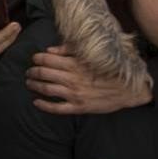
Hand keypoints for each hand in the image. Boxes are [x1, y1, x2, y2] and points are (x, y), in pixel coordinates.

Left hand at [26, 45, 151, 114]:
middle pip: (43, 73)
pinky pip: (56, 108)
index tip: (34, 59)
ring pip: (46, 89)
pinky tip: (36, 102)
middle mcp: (71, 78)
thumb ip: (68, 50)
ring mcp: (74, 94)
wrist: (128, 89)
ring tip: (29, 84)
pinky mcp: (78, 107)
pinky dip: (43, 105)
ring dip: (34, 86)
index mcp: (74, 64)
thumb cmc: (109, 69)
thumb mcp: (90, 55)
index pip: (47, 59)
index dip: (36, 58)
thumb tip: (49, 50)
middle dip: (32, 72)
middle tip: (28, 72)